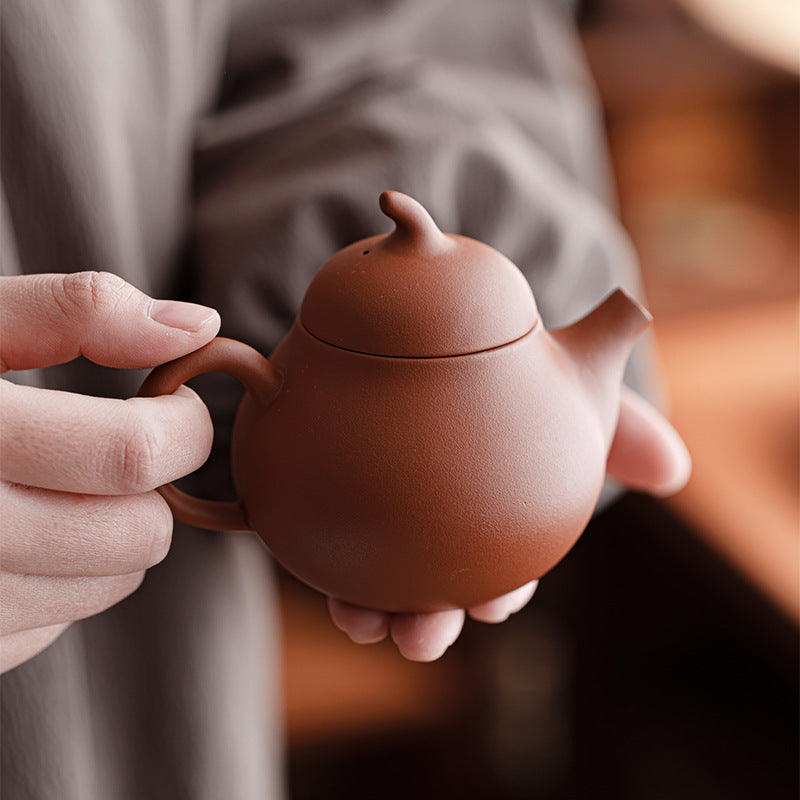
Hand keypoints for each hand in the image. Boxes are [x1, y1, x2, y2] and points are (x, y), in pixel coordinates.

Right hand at [0, 272, 220, 672]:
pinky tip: (15, 536)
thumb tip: (198, 324)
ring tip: (65, 487)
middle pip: (135, 533)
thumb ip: (80, 312)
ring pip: (110, 584)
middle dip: (154, 487)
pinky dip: (61, 580)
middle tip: (123, 448)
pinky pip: (54, 624)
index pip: (131, 454)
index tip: (177, 407)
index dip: (184, 427)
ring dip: (116, 534)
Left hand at [328, 385, 690, 661]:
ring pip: (373, 574)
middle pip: (435, 585)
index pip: (502, 568)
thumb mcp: (568, 379)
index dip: (501, 594)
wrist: (430, 313)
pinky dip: (317, 555)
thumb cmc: (510, 363)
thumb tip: (673, 470)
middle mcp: (436, 517)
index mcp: (492, 510)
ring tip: (359, 621)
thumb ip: (617, 420)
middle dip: (432, 622)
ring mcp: (382, 507)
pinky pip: (321, 530)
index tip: (495, 603)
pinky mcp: (333, 484)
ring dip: (367, 609)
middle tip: (421, 637)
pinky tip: (310, 565)